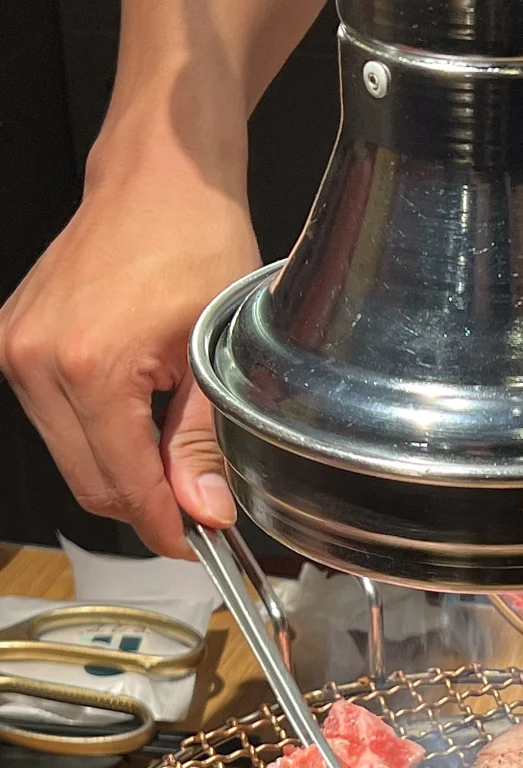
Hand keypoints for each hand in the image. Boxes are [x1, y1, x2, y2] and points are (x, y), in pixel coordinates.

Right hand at [0, 139, 259, 557]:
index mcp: (87, 365)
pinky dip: (101, 436)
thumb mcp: (215, 355)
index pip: (124, 484)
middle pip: (91, 484)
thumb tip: (204, 512)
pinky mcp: (15, 344)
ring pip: (73, 460)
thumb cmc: (194, 244)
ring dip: (124, 470)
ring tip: (175, 445)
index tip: (200, 543)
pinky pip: (58, 423)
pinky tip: (142, 415)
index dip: (167, 526)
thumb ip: (204, 443)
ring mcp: (18, 351)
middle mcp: (37, 361)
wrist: (157, 181)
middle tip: (200, 503)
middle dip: (148, 505)